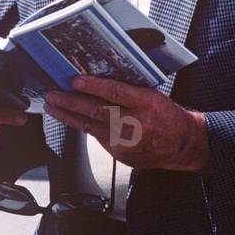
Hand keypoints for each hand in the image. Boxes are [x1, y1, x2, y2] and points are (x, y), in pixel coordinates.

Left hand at [44, 75, 211, 172]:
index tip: (74, 80)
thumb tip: (96, 81)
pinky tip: (71, 119)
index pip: (115, 92)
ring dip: (68, 116)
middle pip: (96, 111)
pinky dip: (83, 127)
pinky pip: (97, 137)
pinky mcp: (120, 155)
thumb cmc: (166, 115)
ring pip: (90, 126)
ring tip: (53, 106)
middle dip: (70, 101)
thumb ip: (128, 90)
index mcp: (147, 103)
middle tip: (52, 94)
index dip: (92, 86)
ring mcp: (127, 142)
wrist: (182, 144)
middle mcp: (135, 124)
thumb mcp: (153, 96)